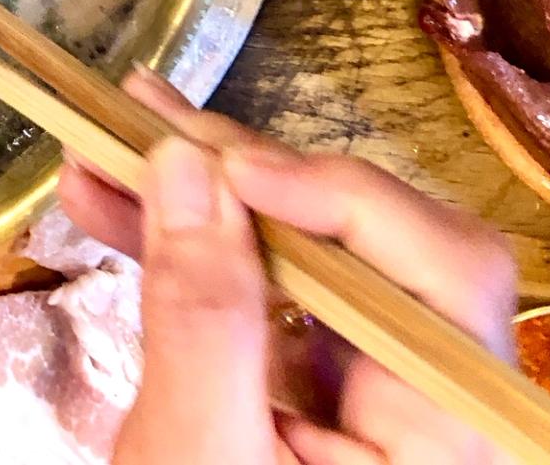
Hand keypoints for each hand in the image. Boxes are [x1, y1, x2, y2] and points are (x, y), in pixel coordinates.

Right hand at [60, 69, 517, 464]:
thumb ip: (200, 314)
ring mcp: (370, 403)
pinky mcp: (308, 398)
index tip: (215, 161)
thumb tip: (187, 163)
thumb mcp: (193, 455)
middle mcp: (434, 412)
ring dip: (199, 200)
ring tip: (101, 144)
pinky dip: (185, 253)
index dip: (336, 196)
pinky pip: (259, 299)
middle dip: (248, 176)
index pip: (443, 274)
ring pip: (303, 262)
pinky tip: (108, 208)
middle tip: (144, 118)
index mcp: (448, 445)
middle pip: (373, 250)